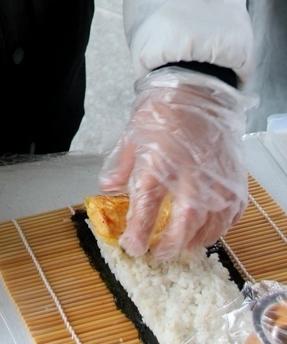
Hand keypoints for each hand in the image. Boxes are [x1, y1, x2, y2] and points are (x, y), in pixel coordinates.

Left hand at [100, 67, 254, 258]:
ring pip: (212, 221)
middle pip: (184, 221)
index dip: (139, 231)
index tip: (134, 246)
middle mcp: (190, 173)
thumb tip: (109, 188)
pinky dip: (221, 226)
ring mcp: (216, 176)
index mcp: (160, 161)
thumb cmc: (163, 109)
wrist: (196, 89)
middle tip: (159, 254)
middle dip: (171, 244)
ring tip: (183, 247)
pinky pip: (232, 211)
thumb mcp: (132, 134)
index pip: (147, 206)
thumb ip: (122, 165)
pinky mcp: (234, 176)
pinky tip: (209, 230)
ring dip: (196, 240)